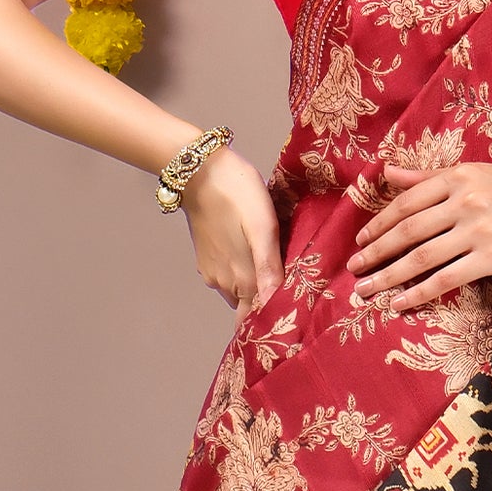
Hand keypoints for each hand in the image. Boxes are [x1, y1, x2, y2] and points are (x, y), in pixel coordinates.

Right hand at [180, 145, 283, 315]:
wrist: (200, 171)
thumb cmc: (238, 194)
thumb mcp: (263, 229)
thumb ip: (269, 270)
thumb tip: (274, 307)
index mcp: (242, 280)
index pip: (257, 318)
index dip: (274, 319)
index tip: (291, 316)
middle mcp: (224, 283)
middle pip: (249, 307)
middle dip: (266, 302)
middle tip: (290, 289)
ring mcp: (212, 271)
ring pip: (238, 291)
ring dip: (254, 285)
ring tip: (273, 268)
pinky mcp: (206, 258)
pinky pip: (228, 275)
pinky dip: (241, 272)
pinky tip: (252, 253)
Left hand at [349, 162, 491, 310]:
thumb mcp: (471, 174)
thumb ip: (427, 177)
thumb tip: (387, 171)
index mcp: (457, 178)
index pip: (407, 203)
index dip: (380, 223)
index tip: (361, 241)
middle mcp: (465, 203)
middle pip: (409, 231)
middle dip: (377, 252)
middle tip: (355, 268)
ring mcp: (478, 232)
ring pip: (422, 258)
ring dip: (389, 276)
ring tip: (366, 289)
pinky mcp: (490, 259)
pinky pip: (446, 279)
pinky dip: (419, 293)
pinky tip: (398, 303)